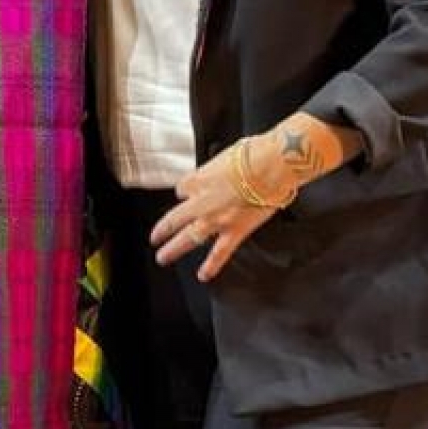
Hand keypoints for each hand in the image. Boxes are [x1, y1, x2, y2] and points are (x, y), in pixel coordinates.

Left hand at [151, 139, 290, 282]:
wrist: (272, 164)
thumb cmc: (256, 154)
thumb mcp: (228, 154)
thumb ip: (221, 167)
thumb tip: (226, 168)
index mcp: (200, 178)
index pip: (183, 188)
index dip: (186, 192)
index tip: (187, 195)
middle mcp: (202, 200)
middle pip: (174, 218)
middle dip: (163, 229)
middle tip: (155, 237)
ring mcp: (215, 218)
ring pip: (188, 237)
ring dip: (173, 249)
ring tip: (163, 257)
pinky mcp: (234, 231)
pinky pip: (219, 253)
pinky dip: (211, 266)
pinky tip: (203, 275)